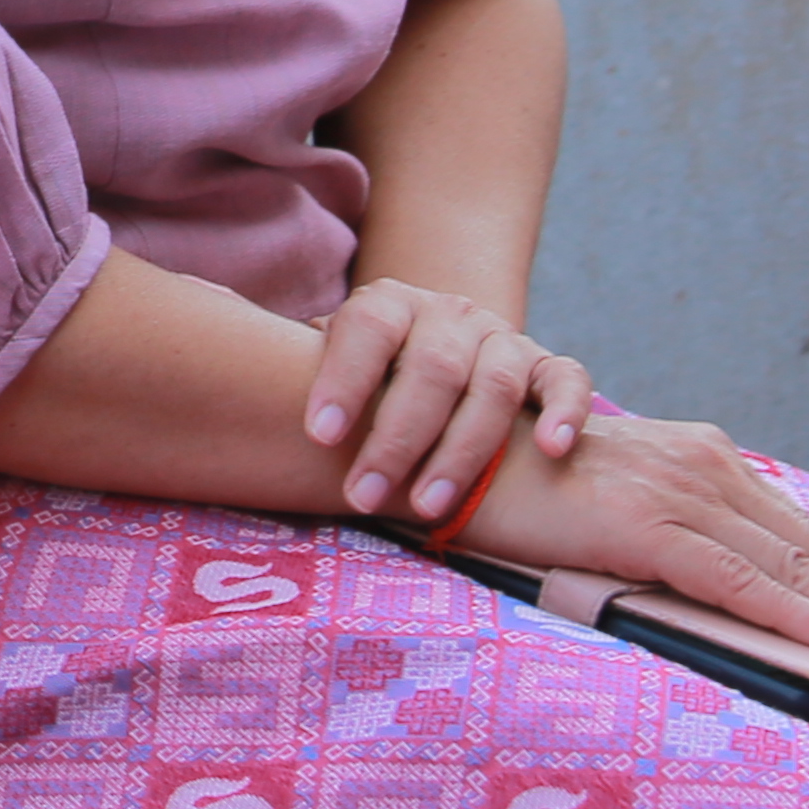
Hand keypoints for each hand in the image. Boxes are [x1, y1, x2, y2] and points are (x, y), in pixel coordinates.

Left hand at [302, 279, 588, 528]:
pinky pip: (566, 379)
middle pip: (431, 367)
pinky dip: (565, 410)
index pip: (366, 328)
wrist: (441, 337)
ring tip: (427, 506)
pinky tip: (548, 448)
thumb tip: (242, 391)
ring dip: (461, 450)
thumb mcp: (335, 357)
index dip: (343, 379)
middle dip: (396, 438)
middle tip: (362, 495)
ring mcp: (500, 337)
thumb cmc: (371, 370)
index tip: (320, 436)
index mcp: (388, 302)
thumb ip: (302, 368)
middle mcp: (448, 312)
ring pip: (493, 385)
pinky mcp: (545, 364)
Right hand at [469, 415, 808, 667]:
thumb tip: (724, 592)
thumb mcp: (612, 513)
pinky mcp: (643, 524)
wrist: (439, 455)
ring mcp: (677, 493)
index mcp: (704, 463)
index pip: (805, 537)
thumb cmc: (518, 492)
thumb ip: (672, 537)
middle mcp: (705, 468)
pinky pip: (732, 579)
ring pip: (793, 569)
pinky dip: (790, 614)